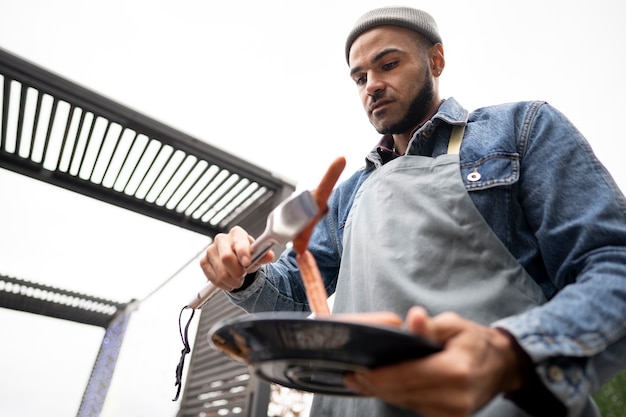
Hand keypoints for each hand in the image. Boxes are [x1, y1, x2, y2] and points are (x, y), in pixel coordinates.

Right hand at [199, 226, 273, 290]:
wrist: (236, 261)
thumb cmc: (246, 255)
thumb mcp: (257, 255)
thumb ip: (264, 255)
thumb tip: (269, 256)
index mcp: (237, 233)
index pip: (239, 242)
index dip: (243, 253)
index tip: (247, 263)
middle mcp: (221, 239)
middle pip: (226, 257)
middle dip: (237, 271)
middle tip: (243, 275)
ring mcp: (210, 250)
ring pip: (221, 272)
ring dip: (232, 281)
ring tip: (237, 279)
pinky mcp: (203, 262)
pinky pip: (213, 279)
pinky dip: (224, 284)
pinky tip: (229, 281)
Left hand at [344, 306, 523, 416]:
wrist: (502, 366)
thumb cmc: (475, 341)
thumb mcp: (454, 324)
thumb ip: (430, 326)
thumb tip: (413, 317)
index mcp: (455, 370)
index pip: (408, 375)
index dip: (380, 376)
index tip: (357, 371)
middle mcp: (454, 396)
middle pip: (403, 393)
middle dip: (375, 386)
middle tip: (351, 376)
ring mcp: (453, 412)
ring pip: (406, 403)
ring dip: (383, 393)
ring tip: (361, 380)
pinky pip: (415, 407)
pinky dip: (399, 396)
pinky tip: (384, 386)